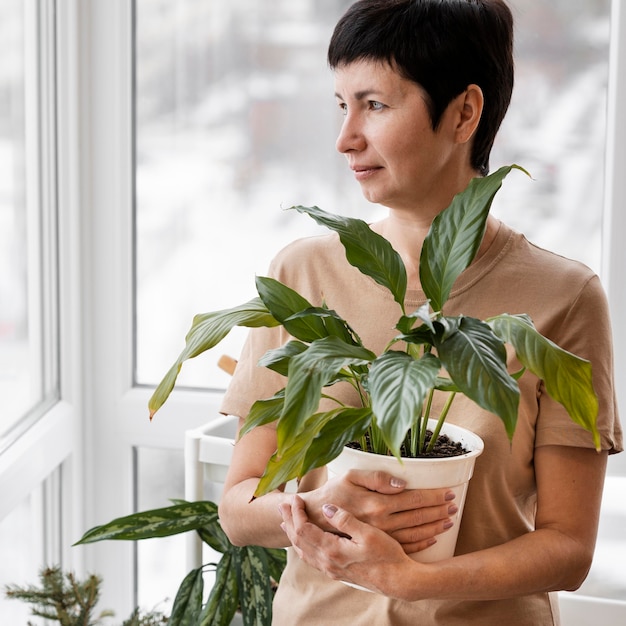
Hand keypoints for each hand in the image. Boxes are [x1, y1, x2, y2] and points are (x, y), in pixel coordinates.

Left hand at [279, 494, 415, 594]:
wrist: (399, 581)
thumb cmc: (387, 556)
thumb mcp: (368, 534)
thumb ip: (345, 520)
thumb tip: (326, 509)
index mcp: (332, 550)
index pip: (303, 529)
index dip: (296, 512)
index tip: (295, 498)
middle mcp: (327, 562)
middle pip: (298, 541)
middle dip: (288, 521)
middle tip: (282, 506)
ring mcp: (331, 569)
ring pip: (303, 552)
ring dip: (293, 535)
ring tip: (287, 522)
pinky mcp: (337, 573)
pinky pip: (311, 559)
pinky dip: (303, 546)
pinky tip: (305, 541)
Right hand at [298, 469, 456, 553]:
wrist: (314, 519)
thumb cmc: (333, 493)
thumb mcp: (350, 476)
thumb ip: (376, 478)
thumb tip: (400, 483)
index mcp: (377, 504)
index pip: (413, 499)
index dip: (432, 496)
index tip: (448, 492)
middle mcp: (382, 523)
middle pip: (418, 517)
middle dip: (438, 510)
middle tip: (455, 505)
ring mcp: (380, 538)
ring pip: (415, 534)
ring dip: (434, 527)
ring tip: (449, 520)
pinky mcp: (376, 546)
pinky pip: (404, 548)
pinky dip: (422, 544)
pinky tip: (432, 539)